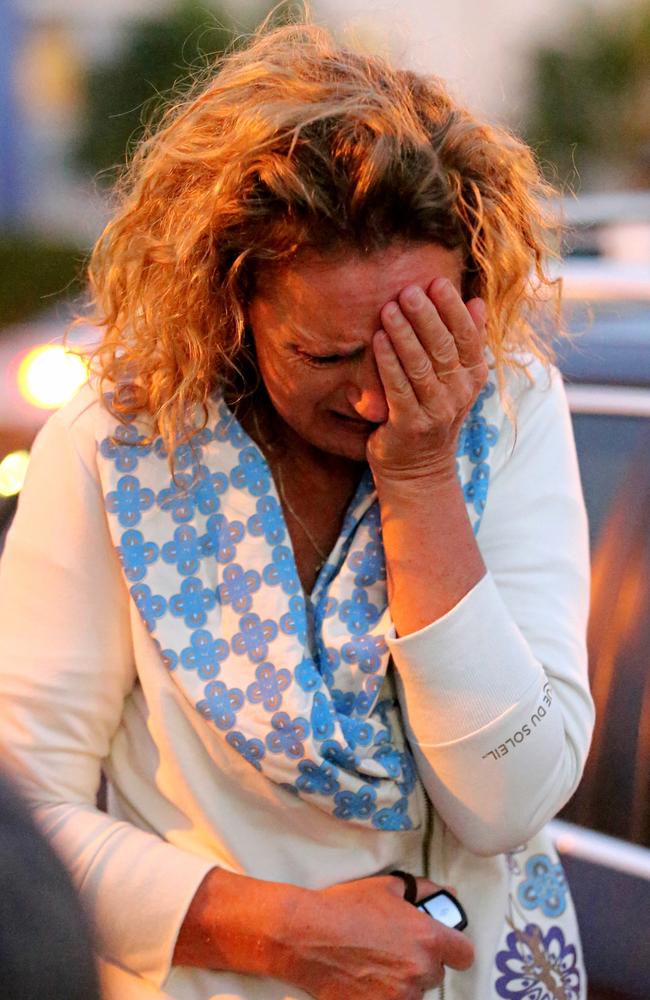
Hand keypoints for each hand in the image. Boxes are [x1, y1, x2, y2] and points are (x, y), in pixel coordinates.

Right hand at [276, 873, 473, 999]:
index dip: (454, 949)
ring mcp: (400, 996)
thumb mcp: (387, 888)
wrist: (306, 935)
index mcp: (428, 938)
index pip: (464, 955)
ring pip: (413, 992)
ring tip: (374, 964)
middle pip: (435, 974)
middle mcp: (420, 970)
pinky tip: (363, 980)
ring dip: (401, 982)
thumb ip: (424, 891)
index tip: (443, 947)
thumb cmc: (345, 906)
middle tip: (394, 949)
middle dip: (419, 963)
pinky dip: (382, 995)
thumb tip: (449, 896)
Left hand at [366, 277, 487, 484]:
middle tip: (408, 290)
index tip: (436, 282)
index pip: (468, 337)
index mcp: (473, 378)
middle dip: (425, 316)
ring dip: (403, 334)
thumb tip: (477, 302)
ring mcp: (435, 412)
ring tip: (388, 308)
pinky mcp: (409, 426)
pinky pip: (398, 387)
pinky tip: (378, 339)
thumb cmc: (431, 414)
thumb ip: (465, 342)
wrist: (417, 470)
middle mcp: (459, 394)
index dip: (452, 309)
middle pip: (443, 347)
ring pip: (420, 365)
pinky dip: (388, 362)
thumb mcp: (456, 379)